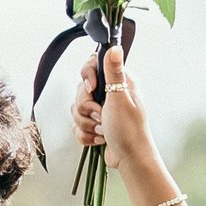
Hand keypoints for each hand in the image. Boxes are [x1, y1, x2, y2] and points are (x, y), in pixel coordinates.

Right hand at [70, 46, 166, 199]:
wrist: (129, 158)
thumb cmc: (128, 130)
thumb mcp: (120, 98)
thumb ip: (114, 72)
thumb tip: (115, 47)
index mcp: (119, 82)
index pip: (92, 66)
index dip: (87, 77)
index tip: (92, 89)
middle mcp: (110, 94)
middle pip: (80, 91)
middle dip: (86, 108)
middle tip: (101, 115)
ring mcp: (101, 110)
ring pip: (77, 110)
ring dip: (86, 124)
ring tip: (102, 130)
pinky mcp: (95, 125)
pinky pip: (77, 126)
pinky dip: (86, 135)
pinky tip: (99, 139)